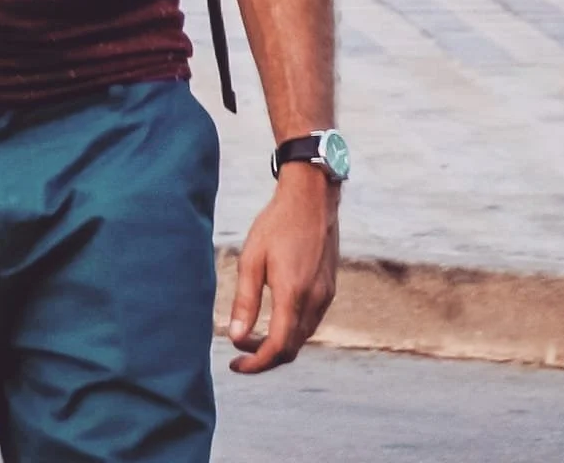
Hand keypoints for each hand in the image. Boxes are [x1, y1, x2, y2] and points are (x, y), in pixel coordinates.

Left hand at [227, 164, 339, 373]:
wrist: (311, 199)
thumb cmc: (276, 224)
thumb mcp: (252, 259)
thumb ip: (245, 301)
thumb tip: (234, 337)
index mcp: (293, 295)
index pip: (277, 348)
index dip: (256, 364)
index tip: (235, 365)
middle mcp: (315, 301)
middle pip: (291, 349)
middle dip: (264, 356)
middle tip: (239, 350)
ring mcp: (326, 296)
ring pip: (302, 337)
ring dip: (279, 344)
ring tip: (251, 335)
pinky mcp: (329, 289)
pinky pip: (311, 322)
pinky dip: (292, 330)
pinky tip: (275, 317)